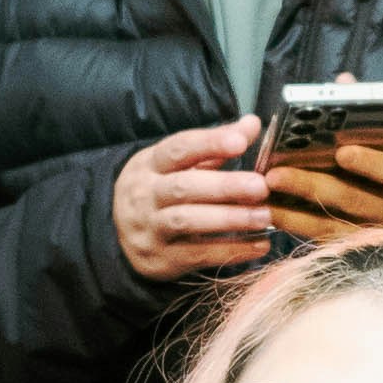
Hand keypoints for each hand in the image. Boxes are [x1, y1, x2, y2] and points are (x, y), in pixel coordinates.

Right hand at [116, 120, 274, 280]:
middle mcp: (145, 194)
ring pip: (187, 222)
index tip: (241, 141)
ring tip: (264, 216)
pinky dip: (231, 251)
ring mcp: (150, 228)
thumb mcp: (178, 164)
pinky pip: (198, 255)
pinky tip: (260, 245)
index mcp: (151, 164)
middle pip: (183, 187)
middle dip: (224, 186)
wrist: (118, 236)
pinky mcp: (162, 259)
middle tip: (260, 187)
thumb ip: (215, 146)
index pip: (178, 148)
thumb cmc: (161, 190)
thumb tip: (252, 123)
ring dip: (229, 219)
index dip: (209, 143)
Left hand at [265, 118, 382, 246]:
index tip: (342, 151)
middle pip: (359, 204)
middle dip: (314, 187)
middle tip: (276, 174)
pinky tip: (277, 215)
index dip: (373, 165)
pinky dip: (303, 230)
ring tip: (265, 197)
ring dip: (298, 214)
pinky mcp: (371, 254)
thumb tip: (343, 82)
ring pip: (339, 230)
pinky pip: (332, 244)